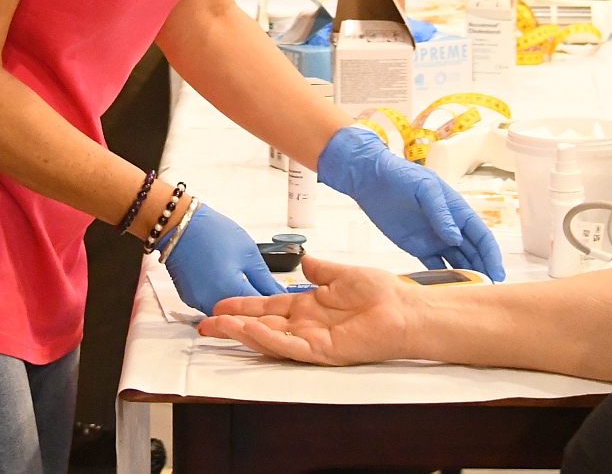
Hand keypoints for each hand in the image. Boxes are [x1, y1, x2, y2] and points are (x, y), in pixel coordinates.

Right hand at [161, 203, 285, 313]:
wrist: (180, 226)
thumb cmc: (213, 232)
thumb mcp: (248, 252)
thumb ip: (264, 278)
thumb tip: (277, 294)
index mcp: (230, 290)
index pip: (259, 311)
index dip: (272, 307)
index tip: (281, 304)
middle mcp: (212, 302)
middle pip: (241, 317)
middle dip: (255, 311)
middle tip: (264, 296)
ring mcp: (199, 302)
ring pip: (225, 313)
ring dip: (237, 307)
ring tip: (246, 289)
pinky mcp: (190, 299)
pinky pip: (211, 305)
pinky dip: (221, 299)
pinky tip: (228, 286)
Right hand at [198, 255, 417, 364]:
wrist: (406, 309)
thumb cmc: (381, 294)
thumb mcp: (342, 274)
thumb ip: (320, 270)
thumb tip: (303, 260)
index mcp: (309, 307)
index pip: (268, 307)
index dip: (244, 306)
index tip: (221, 305)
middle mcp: (306, 326)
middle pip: (261, 326)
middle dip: (233, 326)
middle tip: (205, 325)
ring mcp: (313, 340)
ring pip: (270, 339)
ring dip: (244, 333)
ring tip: (219, 328)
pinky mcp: (324, 351)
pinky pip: (291, 347)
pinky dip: (270, 340)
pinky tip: (252, 332)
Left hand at [316, 126, 505, 280]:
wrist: (372, 180)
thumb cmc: (402, 177)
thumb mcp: (425, 189)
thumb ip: (440, 213)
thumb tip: (456, 238)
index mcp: (458, 211)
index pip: (481, 235)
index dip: (491, 254)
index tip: (497, 273)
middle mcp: (451, 227)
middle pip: (473, 252)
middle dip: (482, 270)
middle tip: (487, 291)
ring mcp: (435, 239)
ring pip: (457, 262)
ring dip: (466, 277)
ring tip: (470, 295)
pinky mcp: (419, 248)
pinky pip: (435, 266)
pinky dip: (443, 278)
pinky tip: (447, 291)